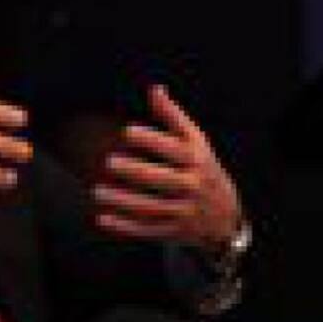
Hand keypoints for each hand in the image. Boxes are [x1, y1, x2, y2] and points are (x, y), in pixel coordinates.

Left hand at [93, 84, 241, 251]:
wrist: (226, 216)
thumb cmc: (201, 167)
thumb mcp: (195, 141)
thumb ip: (172, 116)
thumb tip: (154, 88)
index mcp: (196, 160)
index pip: (173, 149)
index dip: (151, 140)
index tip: (126, 131)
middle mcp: (192, 186)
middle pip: (162, 180)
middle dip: (136, 172)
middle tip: (108, 162)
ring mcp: (185, 212)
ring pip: (152, 208)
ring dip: (123, 201)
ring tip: (96, 191)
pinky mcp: (175, 232)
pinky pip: (147, 230)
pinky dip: (124, 227)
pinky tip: (102, 218)